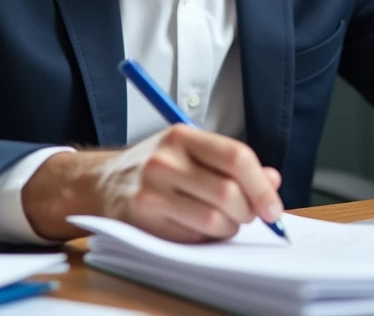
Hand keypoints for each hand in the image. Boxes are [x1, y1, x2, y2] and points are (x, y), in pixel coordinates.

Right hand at [21, 125, 282, 242]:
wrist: (100, 182)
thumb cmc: (154, 165)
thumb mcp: (190, 150)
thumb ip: (231, 162)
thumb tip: (272, 179)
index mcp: (182, 136)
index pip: (235, 157)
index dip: (261, 185)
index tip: (272, 205)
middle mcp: (165, 161)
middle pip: (228, 193)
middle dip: (248, 212)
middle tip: (249, 216)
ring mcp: (152, 191)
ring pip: (213, 220)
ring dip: (229, 228)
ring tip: (225, 222)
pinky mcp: (144, 220)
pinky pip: (193, 236)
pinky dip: (206, 237)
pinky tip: (199, 226)